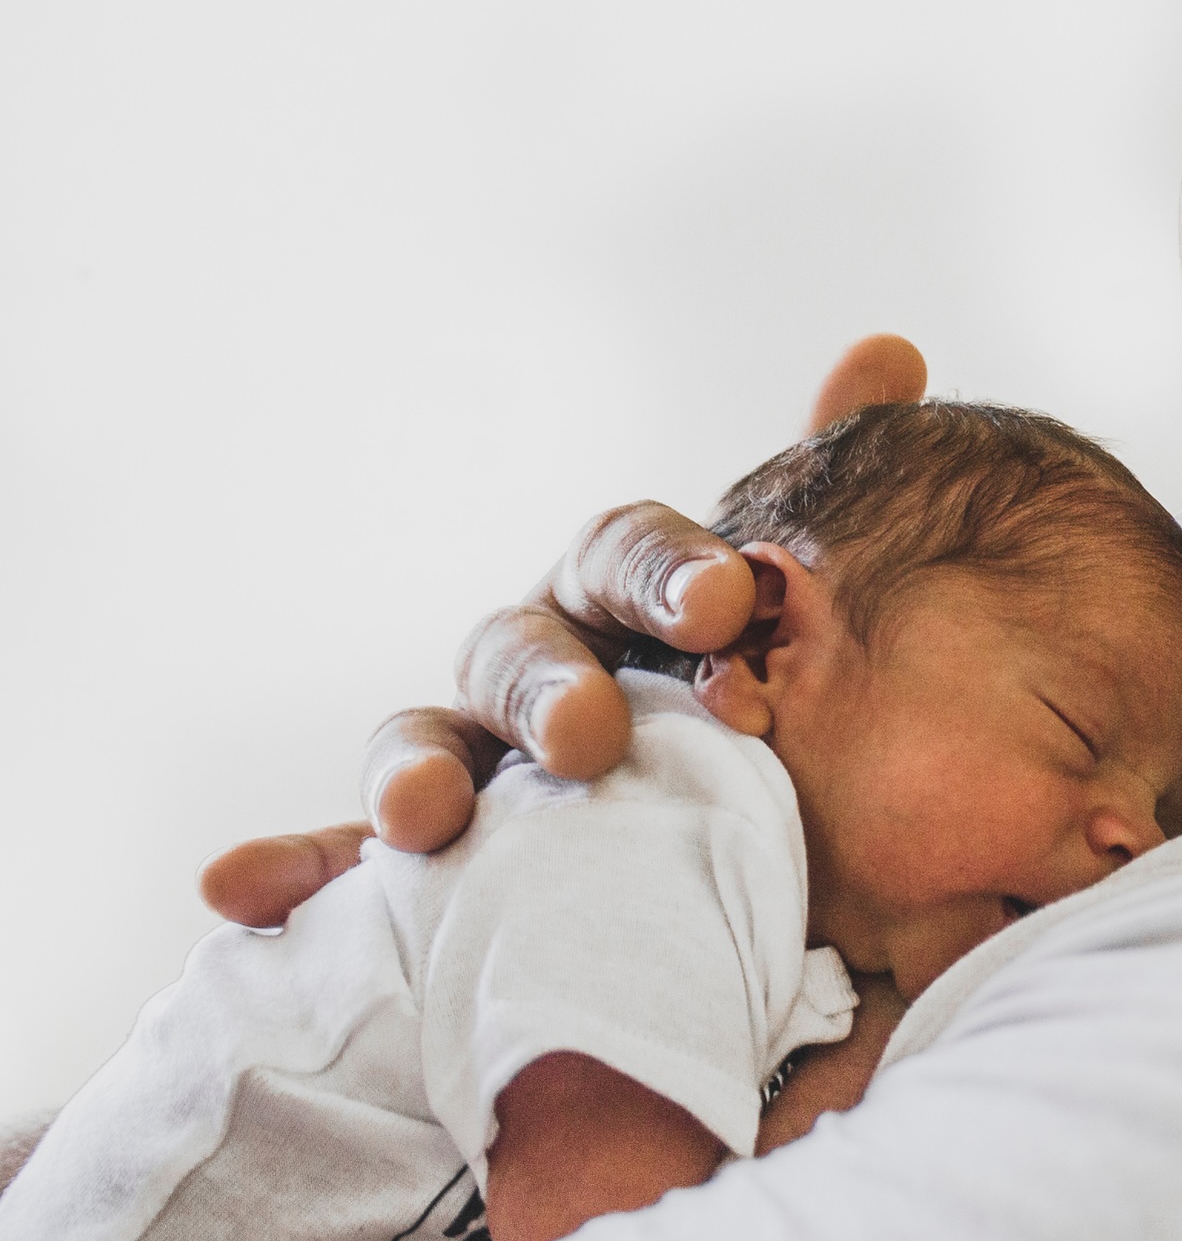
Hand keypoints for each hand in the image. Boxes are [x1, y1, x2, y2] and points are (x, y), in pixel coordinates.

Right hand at [199, 333, 927, 927]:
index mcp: (623, 596)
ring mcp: (482, 754)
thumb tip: (886, 351)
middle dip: (551, 685)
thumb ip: (832, 491)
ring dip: (414, 766)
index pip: (631, 554)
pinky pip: (354, 859)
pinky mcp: (445, 861)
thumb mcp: (802, 607)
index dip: (671, 570)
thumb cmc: (759, 697)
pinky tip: (238, 888)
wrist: (758, 837)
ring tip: (425, 812)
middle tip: (595, 734)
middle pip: (519, 647)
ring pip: (429, 739)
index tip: (731, 598)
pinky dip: (298, 866)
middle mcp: (540, 662)